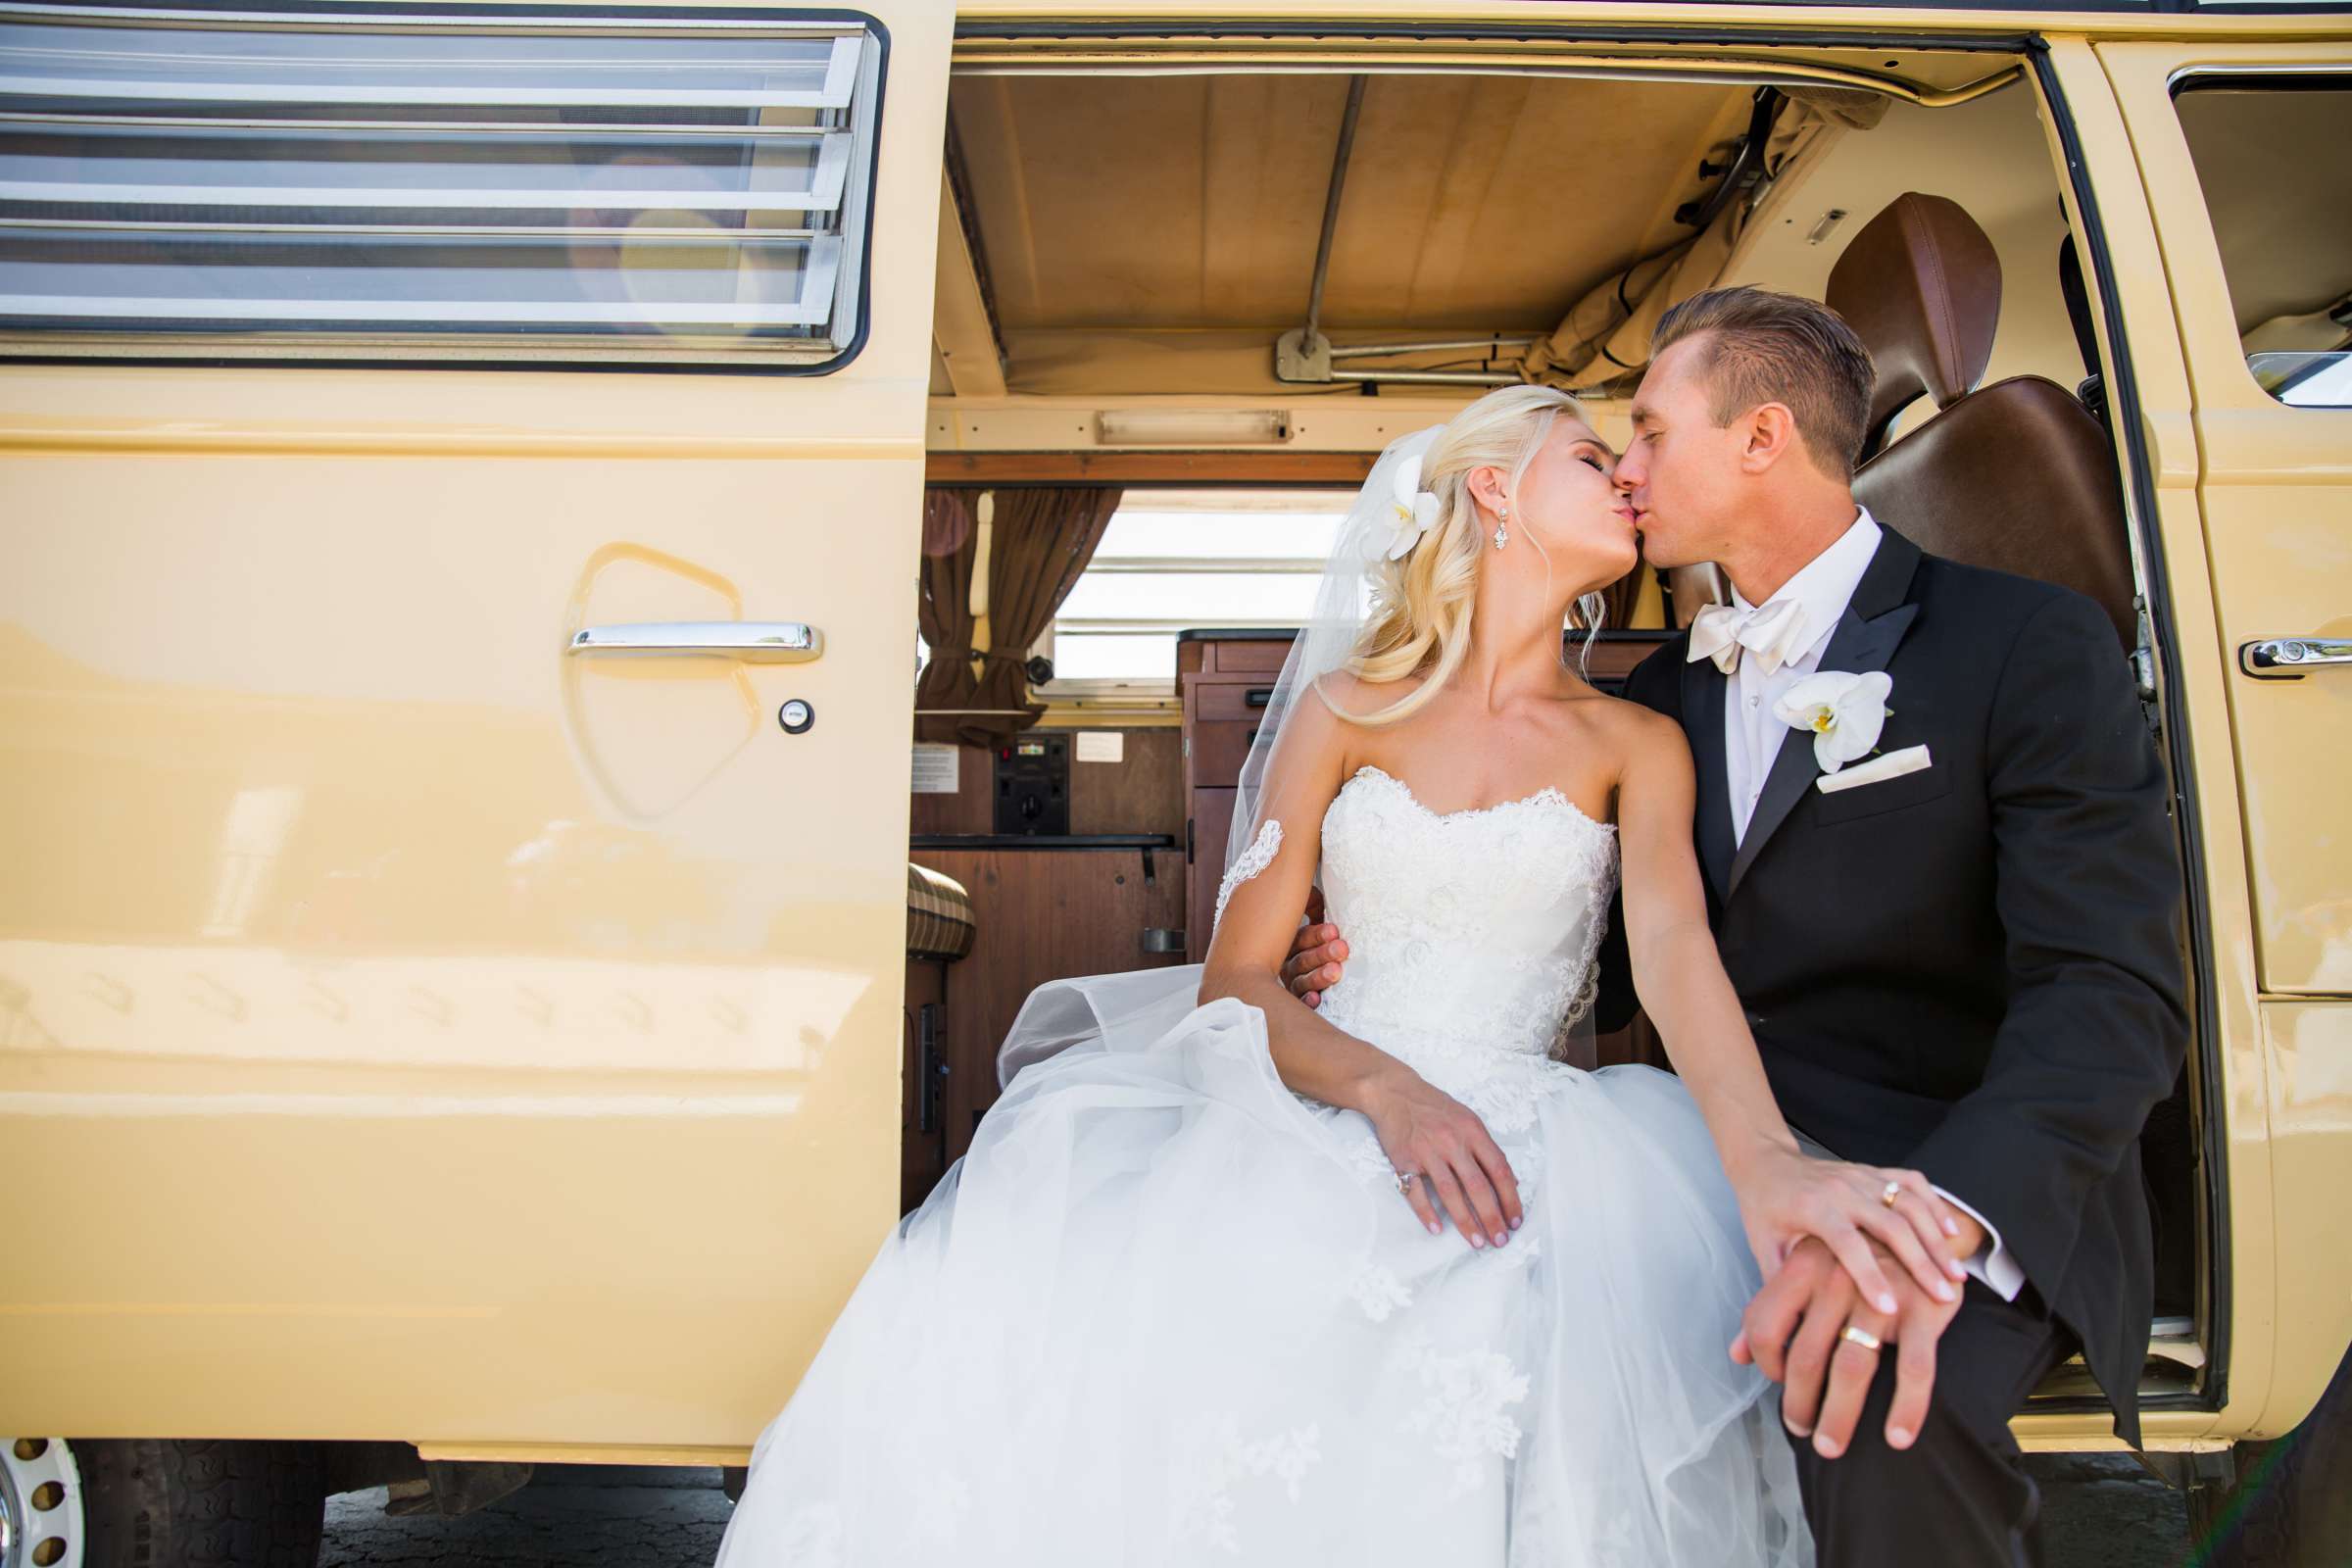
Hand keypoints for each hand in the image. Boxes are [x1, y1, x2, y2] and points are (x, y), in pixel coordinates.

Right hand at [1283, 888, 1346, 1008]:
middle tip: (1341, 949)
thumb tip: (1313, 891)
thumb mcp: (1315, 915)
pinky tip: (1317, 999)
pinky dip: (1308, 1000)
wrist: (1329, 972)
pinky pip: (1301, 1003)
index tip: (1334, 930)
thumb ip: (1313, 903)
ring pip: (1301, 981)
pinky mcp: (1300, 1002)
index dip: (1316, 935)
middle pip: (1301, 960)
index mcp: (1292, 942)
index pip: (1301, 937)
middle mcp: (1288, 963)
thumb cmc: (1324, 938)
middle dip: (1322, 954)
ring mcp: (1293, 984)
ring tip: (1335, 972)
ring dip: (1318, 976)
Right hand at [1363, 1069, 1521, 1249]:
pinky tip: (1436, 1228)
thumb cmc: (1435, 1108)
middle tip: (1499, 1240)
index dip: (1510, 1199)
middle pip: (1477, 1187)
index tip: (1515, 1221)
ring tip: (1476, 1241)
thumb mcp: (1468, 1120)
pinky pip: (1417, 1191)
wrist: (1395, 1092)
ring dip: (1465, 1221)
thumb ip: (1488, 1149)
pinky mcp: (1405, 1160)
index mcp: (1473, 1132)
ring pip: (1450, 1193)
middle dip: (1492, 1217)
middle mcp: (1452, 1142)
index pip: (1499, 1171)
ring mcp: (1427, 1151)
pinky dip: (1427, 1212)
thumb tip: (1510, 1181)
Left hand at [1728, 1145, 1968, 1311]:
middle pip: (1890, 1223)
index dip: (1867, 1275)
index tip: (1888, 1308)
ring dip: (1935, 1239)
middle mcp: (1841, 1188)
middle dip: (1920, 1261)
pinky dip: (1935, 1206)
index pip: (1845, 1242)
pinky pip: (1912, 1182)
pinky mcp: (1874, 1170)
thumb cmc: (1764, 1211)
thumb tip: (1785, 1333)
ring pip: (1908, 1204)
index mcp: (1812, 1207)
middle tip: (1943, 1296)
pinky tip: (1953, 1233)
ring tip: (1956, 1275)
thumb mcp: (1763, 1247)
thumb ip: (1780, 1284)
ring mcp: (1861, 1176)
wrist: (1765, 1162)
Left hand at [1732, 1234, 1962, 1457]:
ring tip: (1831, 1446)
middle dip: (1797, 1402)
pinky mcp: (1926, 1307)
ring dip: (1839, 1415)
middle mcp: (1837, 1276)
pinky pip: (1915, 1368)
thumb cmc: (1847, 1252)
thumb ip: (1769, 1309)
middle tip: (1799, 1429)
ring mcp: (1883, 1292)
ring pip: (1853, 1367)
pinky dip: (1907, 1407)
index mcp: (1803, 1263)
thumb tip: (1736, 1356)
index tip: (1778, 1383)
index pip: (1763, 1323)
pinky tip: (1898, 1437)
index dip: (1764, 1362)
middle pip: (1805, 1354)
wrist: (1918, 1215)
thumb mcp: (1799, 1265)